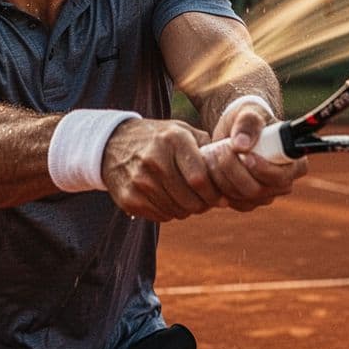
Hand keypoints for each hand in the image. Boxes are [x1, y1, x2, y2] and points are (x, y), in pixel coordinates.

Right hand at [100, 118, 223, 221]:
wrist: (113, 144)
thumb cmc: (158, 139)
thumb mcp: (182, 131)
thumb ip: (208, 147)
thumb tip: (235, 168)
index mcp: (172, 140)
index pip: (200, 179)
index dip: (214, 193)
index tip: (221, 197)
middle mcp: (154, 160)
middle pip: (191, 200)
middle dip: (204, 204)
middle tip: (206, 201)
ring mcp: (139, 181)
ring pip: (177, 211)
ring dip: (188, 209)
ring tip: (188, 198)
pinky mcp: (129, 198)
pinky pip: (161, 216)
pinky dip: (170, 212)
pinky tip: (169, 199)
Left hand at [205, 101, 306, 211]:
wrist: (234, 132)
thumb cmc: (248, 121)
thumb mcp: (248, 113)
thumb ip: (247, 124)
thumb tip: (241, 145)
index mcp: (294, 163)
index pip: (282, 176)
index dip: (263, 169)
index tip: (245, 155)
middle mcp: (283, 183)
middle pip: (259, 190)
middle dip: (235, 170)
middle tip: (221, 148)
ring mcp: (265, 195)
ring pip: (242, 197)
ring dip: (222, 175)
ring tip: (214, 151)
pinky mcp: (247, 201)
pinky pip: (231, 201)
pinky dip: (217, 184)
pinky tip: (213, 166)